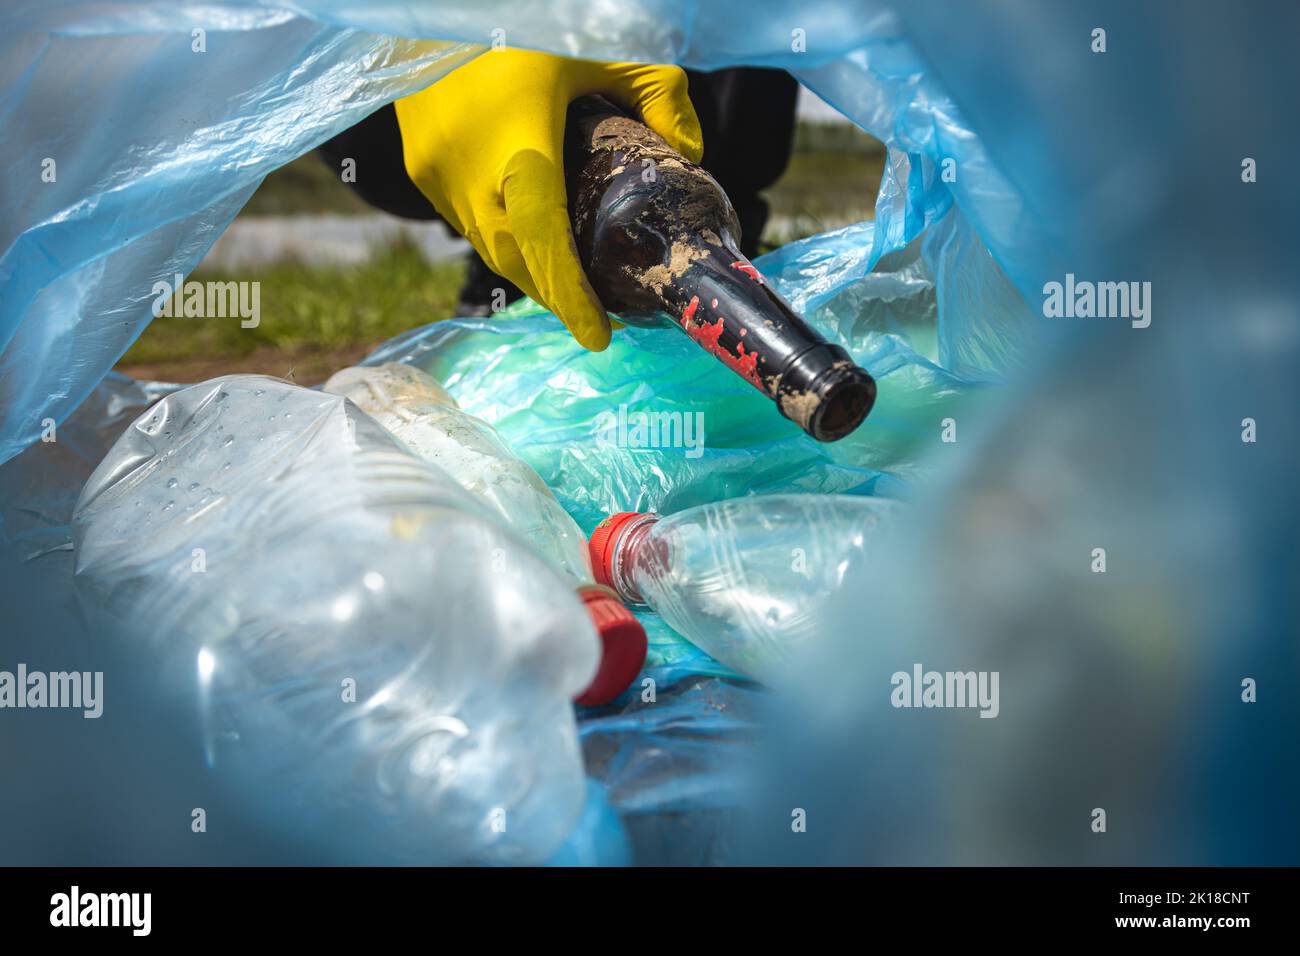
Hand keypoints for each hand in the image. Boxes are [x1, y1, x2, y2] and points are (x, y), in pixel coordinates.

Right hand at [394, 48, 702, 349]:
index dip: (568, 294)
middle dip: (557, 294)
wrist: (428, 8)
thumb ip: (655, 92)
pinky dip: (503, 239)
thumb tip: (689, 154)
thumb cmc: (524, 20)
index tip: (598, 337)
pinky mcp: (421, 172)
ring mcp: (436, 175)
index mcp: (516, 138)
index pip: (541, 235)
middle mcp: (467, 168)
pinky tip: (534, 236)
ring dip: (530, 271)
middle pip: (516, 259)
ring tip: (572, 283)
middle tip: (602, 316)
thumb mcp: (599, 44)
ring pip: (489, 248)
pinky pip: (468, 224)